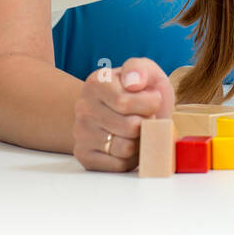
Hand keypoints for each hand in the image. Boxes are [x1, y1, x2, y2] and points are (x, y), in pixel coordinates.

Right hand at [73, 57, 173, 171]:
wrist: (126, 111)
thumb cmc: (140, 92)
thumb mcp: (146, 71)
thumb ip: (140, 69)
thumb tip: (133, 82)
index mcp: (96, 83)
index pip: (125, 103)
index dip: (149, 104)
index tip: (152, 99)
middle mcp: (83, 108)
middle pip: (129, 127)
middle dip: (147, 123)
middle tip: (146, 116)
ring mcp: (81, 133)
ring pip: (125, 149)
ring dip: (141, 141)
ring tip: (139, 130)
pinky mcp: (85, 156)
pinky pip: (118, 165)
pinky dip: (132, 158)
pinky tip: (130, 144)